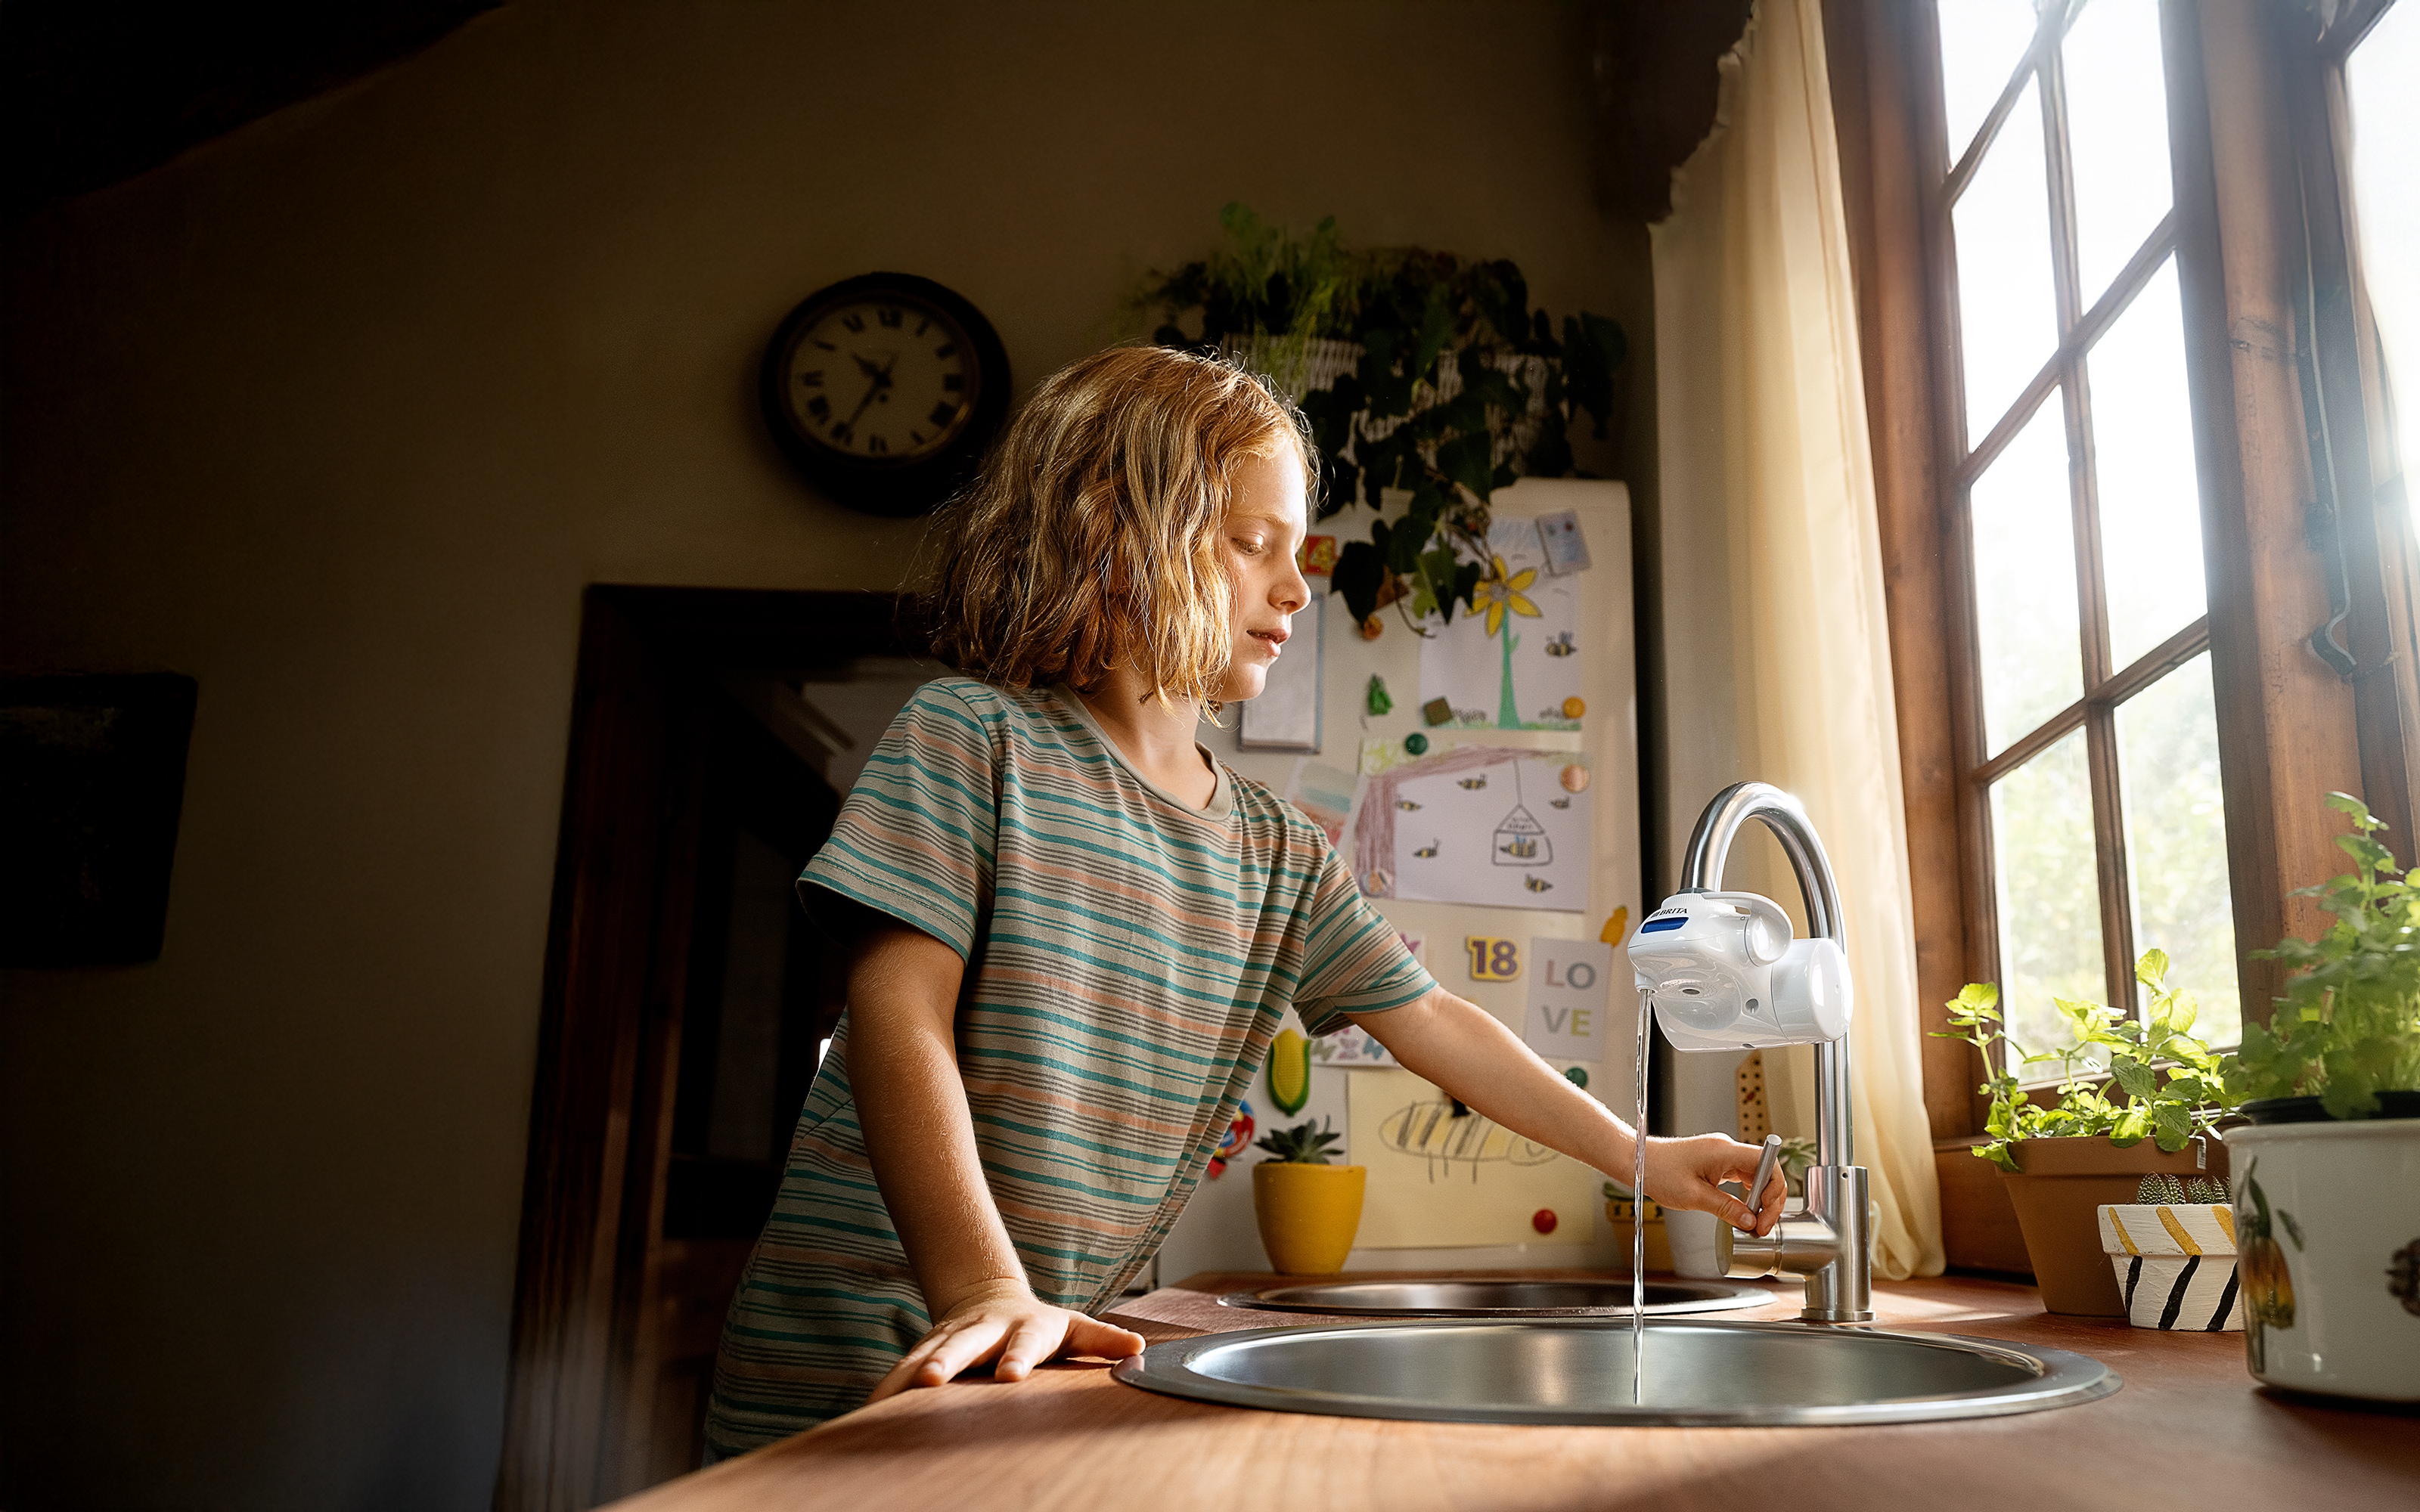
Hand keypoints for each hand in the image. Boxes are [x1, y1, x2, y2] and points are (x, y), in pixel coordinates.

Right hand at [865, 1278, 1146, 1402]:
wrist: (988, 1298)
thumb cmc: (1042, 1326)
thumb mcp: (1075, 1329)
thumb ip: (1102, 1341)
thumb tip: (1138, 1348)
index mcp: (1025, 1327)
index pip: (1024, 1343)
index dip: (1017, 1357)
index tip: (1010, 1377)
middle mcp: (982, 1330)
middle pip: (962, 1344)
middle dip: (945, 1360)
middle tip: (932, 1381)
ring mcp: (949, 1338)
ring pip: (923, 1355)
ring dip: (904, 1376)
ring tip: (882, 1403)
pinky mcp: (925, 1350)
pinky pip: (901, 1370)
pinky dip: (884, 1389)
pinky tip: (868, 1412)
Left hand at [1638, 1133, 1788, 1235]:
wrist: (1639, 1161)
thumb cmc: (1658, 1172)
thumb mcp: (1694, 1197)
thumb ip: (1726, 1209)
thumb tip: (1750, 1222)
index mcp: (1724, 1151)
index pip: (1767, 1164)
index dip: (1775, 1190)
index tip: (1765, 1215)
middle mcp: (1726, 1149)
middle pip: (1765, 1171)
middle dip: (1770, 1200)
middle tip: (1761, 1227)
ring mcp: (1722, 1155)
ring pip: (1756, 1175)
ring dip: (1759, 1199)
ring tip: (1753, 1223)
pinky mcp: (1716, 1162)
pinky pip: (1742, 1177)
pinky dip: (1747, 1194)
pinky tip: (1743, 1211)